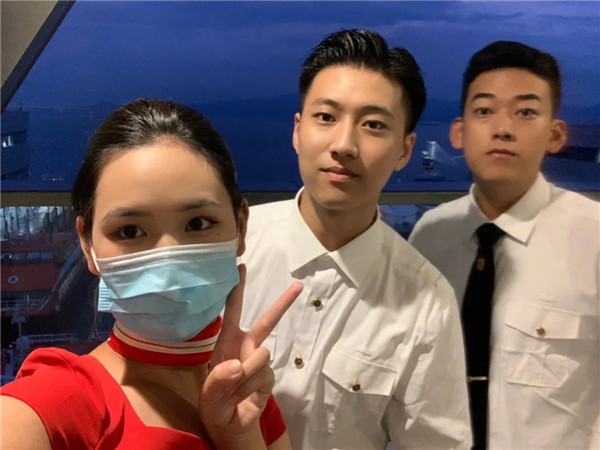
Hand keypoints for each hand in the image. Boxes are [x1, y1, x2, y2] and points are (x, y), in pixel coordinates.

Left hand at [199, 264, 302, 446]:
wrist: (230, 426)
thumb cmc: (214, 404)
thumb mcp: (207, 395)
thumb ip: (218, 380)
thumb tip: (240, 364)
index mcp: (227, 342)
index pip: (231, 311)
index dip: (236, 289)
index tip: (240, 267)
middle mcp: (246, 347)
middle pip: (267, 321)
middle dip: (283, 303)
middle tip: (299, 285)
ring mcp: (259, 362)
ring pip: (261, 356)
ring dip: (245, 375)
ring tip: (233, 391)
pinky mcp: (269, 377)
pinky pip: (264, 375)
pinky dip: (252, 388)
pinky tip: (244, 397)